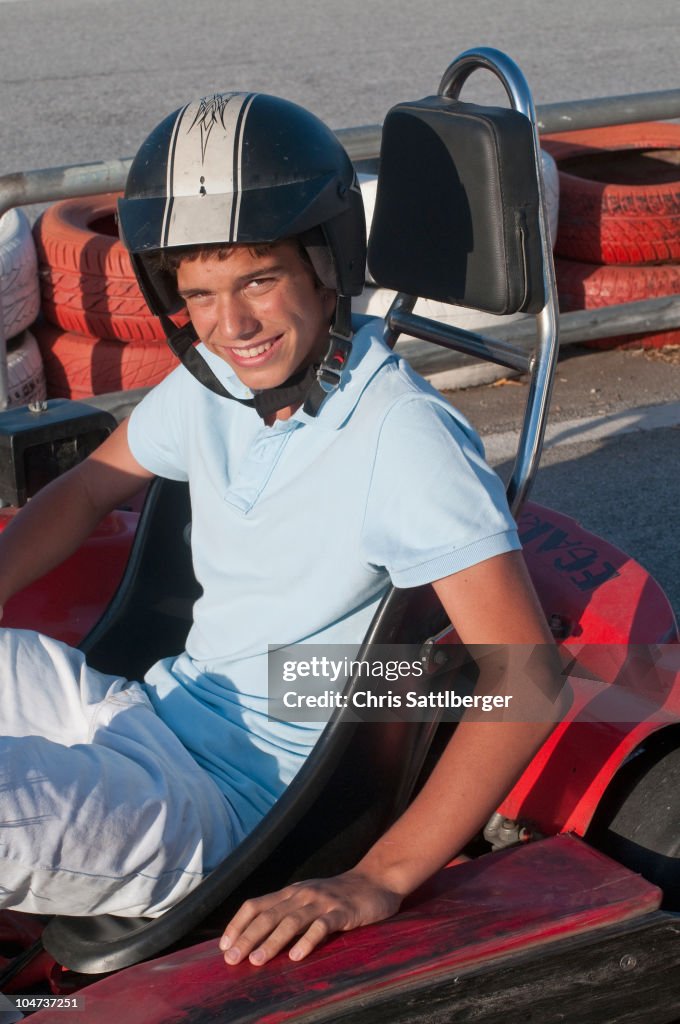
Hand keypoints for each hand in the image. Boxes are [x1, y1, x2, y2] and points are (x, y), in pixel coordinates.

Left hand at [219, 869, 402, 966]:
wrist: (375, 881)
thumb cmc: (338, 896)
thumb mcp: (309, 899)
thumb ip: (288, 911)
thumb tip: (258, 937)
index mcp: (290, 892)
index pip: (256, 905)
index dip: (238, 925)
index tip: (224, 947)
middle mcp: (301, 894)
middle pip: (268, 915)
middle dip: (248, 937)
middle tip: (232, 959)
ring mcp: (321, 902)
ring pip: (291, 921)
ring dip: (272, 941)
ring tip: (257, 961)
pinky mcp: (342, 912)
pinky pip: (321, 927)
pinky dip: (307, 941)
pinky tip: (297, 957)